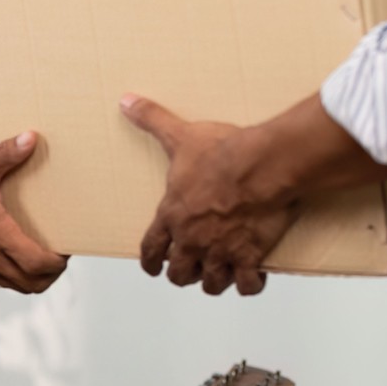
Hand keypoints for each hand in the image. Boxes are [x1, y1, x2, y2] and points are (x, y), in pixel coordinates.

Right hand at [0, 131, 68, 293]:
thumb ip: (5, 153)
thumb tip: (31, 139)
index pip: (38, 263)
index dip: (58, 262)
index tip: (65, 249)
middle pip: (35, 283)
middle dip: (53, 272)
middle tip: (59, 254)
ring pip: (19, 286)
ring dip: (35, 277)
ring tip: (41, 257)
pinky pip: (2, 283)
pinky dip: (16, 276)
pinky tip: (15, 255)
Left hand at [123, 92, 386, 295]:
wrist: (260, 166)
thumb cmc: (221, 153)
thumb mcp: (180, 135)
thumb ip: (151, 119)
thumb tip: (126, 100)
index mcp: (172, 215)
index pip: (151, 249)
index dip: (150, 261)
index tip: (153, 268)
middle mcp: (192, 240)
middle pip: (180, 274)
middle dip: (184, 273)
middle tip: (191, 268)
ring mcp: (221, 252)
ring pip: (212, 284)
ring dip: (215, 281)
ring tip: (221, 275)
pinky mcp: (250, 256)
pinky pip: (248, 285)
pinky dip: (251, 284)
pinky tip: (254, 276)